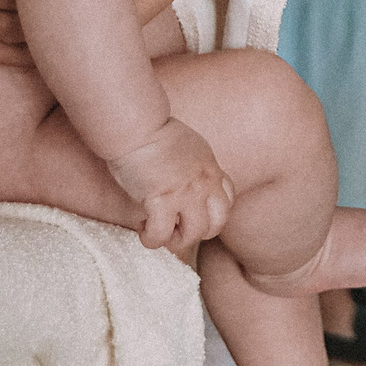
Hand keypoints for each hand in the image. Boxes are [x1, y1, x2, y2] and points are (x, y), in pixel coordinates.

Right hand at [106, 117, 233, 251]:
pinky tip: (143, 228)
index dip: (213, 214)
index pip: (228, 200)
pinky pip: (160, 235)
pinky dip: (150, 239)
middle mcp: (204, 182)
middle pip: (217, 224)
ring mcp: (185, 193)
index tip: (195, 214)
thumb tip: (185, 181)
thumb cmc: (153, 131)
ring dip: (175, 240)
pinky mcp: (162, 201)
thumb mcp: (188, 146)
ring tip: (159, 232)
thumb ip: (193, 165)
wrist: (137, 125)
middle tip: (177, 228)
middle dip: (197, 232)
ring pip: (193, 235)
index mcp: (210, 168)